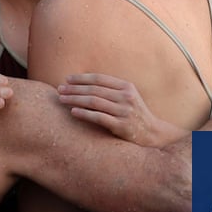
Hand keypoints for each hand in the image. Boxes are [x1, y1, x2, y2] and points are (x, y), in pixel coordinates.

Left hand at [58, 74, 185, 145]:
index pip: (99, 78)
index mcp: (126, 86)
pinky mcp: (122, 126)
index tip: (67, 79)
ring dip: (75, 100)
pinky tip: (73, 112)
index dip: (82, 78)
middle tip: (59, 89)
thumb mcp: (127, 97)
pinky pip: (99, 117)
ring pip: (94, 102)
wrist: (152, 134)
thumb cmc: (134, 114)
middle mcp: (126, 97)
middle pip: (94, 89)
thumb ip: (111, 90)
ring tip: (61, 99)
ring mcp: (124, 111)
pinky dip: (84, 114)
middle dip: (74, 89)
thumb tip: (84, 84)